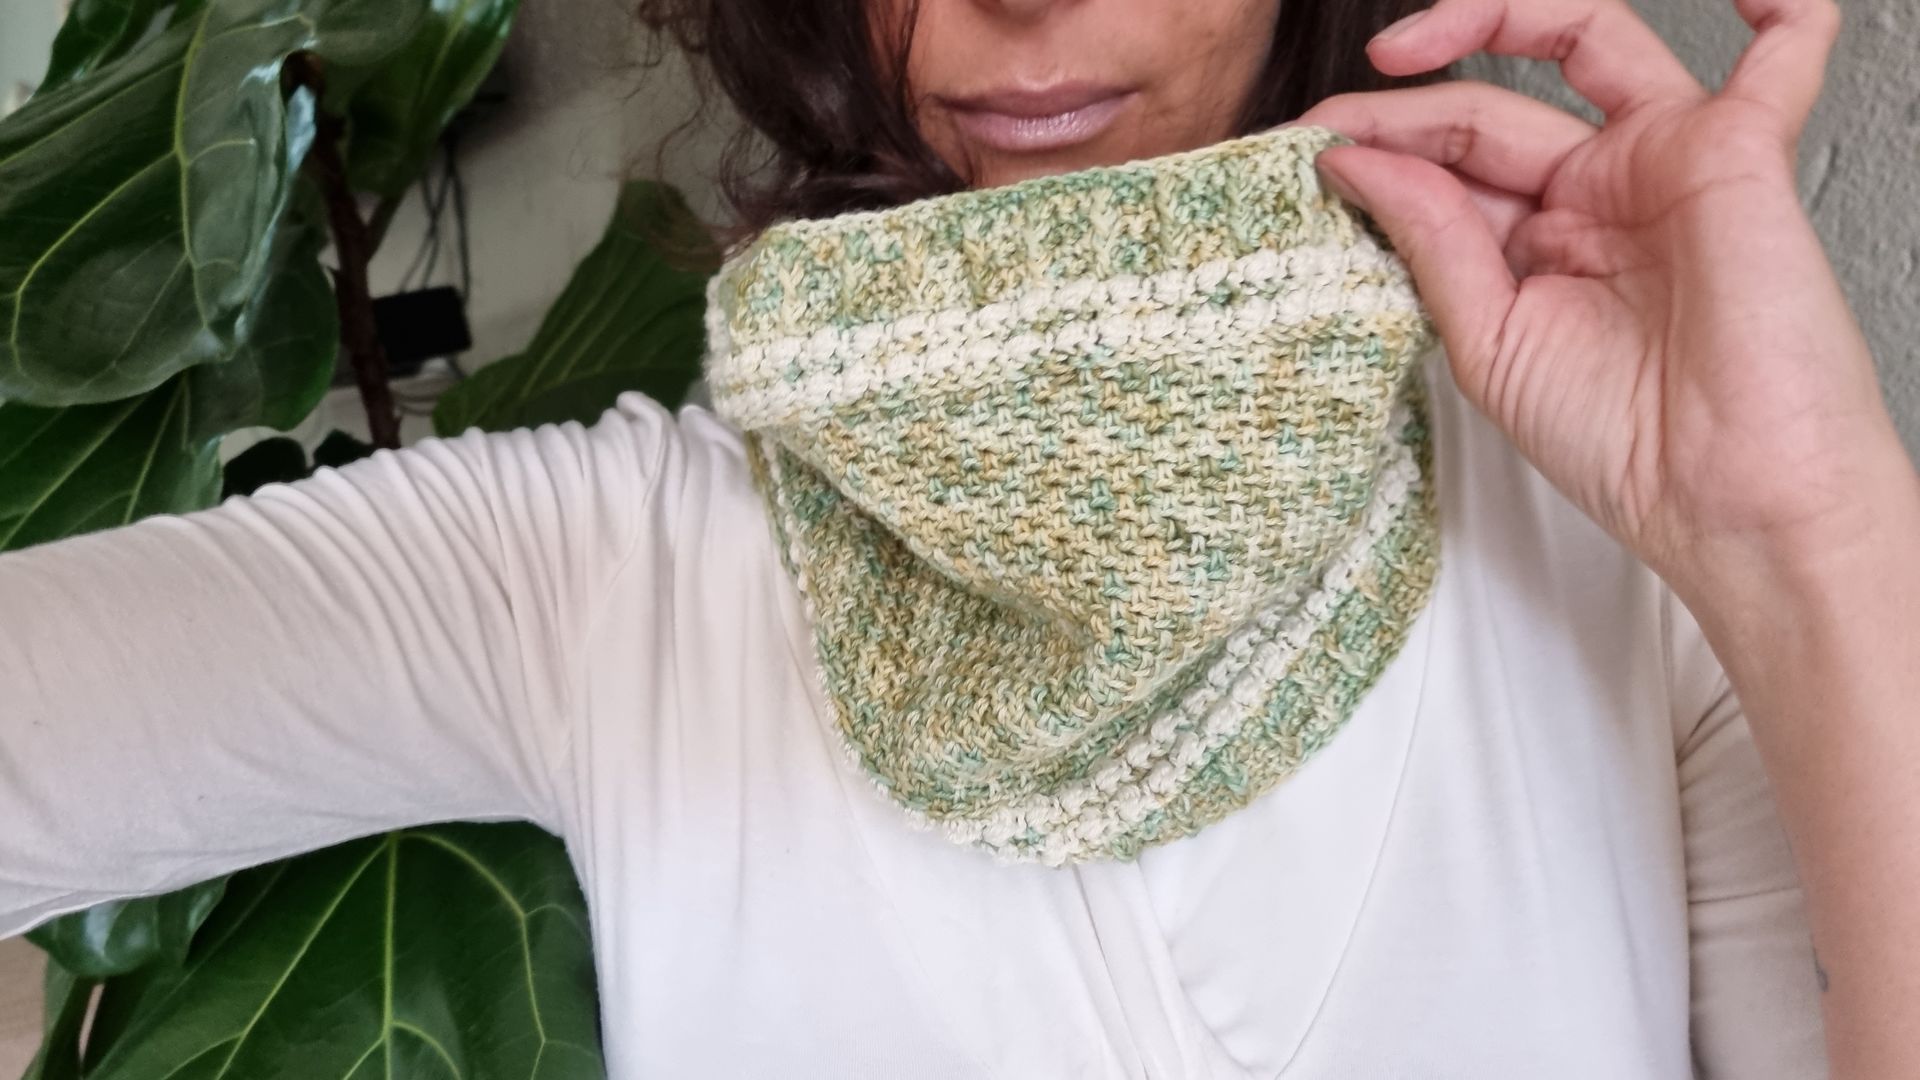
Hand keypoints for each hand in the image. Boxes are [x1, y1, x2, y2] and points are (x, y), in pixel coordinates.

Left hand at [1292, 0, 1919, 589]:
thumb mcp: (1489, 343)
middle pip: (1492, 108)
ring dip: (1496, 16)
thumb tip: (1355, 160)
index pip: (1450, 162)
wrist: (1724, 500)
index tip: (1310, 154)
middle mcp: (1600, 196)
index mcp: (1539, 244)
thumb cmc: (1626, 447)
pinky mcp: (1739, 151)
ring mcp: (1666, 165)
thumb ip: (1431, 240)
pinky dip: (1772, 4)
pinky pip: (1782, 50)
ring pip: (1585, 42)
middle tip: (1336, 121)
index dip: (1379, 146)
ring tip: (1402, 50)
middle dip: (1404, 107)